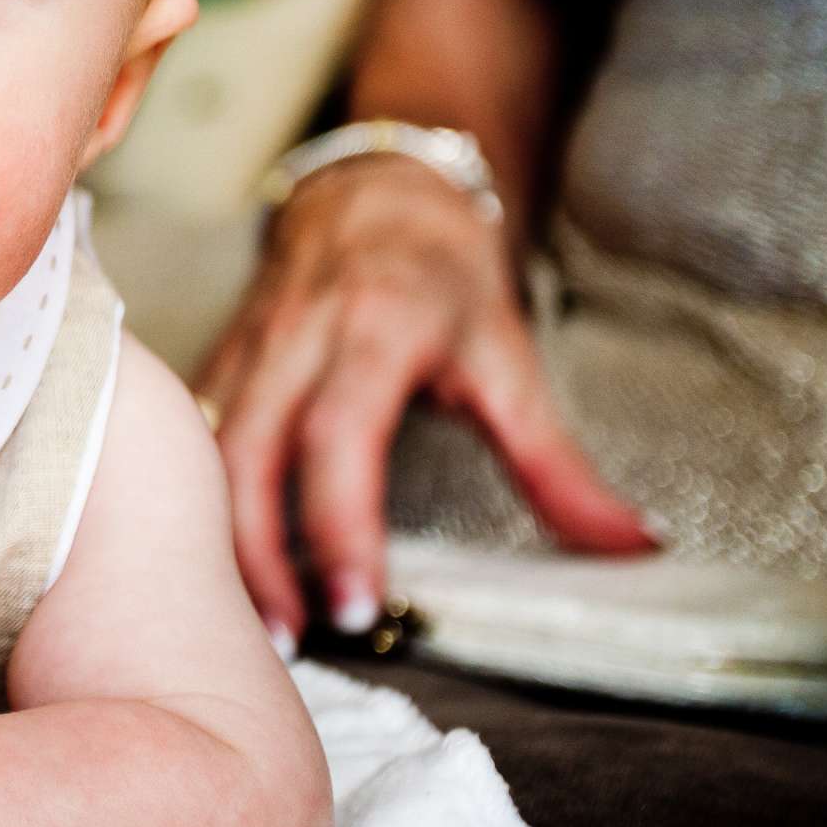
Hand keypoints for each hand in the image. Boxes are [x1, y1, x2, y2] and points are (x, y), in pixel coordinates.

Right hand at [197, 156, 656, 647]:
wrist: (371, 188)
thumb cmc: (441, 273)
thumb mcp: (509, 358)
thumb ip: (559, 465)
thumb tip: (634, 547)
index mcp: (373, 333)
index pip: (340, 439)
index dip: (341, 527)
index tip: (358, 606)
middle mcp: (296, 339)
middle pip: (250, 453)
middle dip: (262, 553)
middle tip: (298, 638)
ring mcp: (247, 348)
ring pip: (207, 452)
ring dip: (225, 541)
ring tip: (261, 620)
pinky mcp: (218, 360)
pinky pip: (192, 438)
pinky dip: (200, 504)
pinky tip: (223, 562)